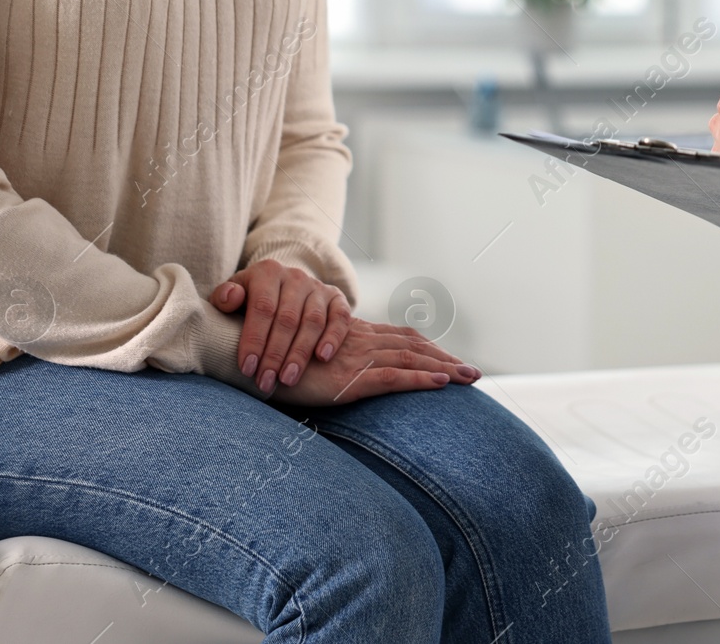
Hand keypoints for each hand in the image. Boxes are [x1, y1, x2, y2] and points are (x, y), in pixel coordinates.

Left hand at [210, 259, 353, 394]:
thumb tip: (231, 297)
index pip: (262, 307)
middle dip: (275, 354)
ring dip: (300, 353)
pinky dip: (333, 338)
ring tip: (288, 379)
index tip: (247, 368)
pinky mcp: (337, 298)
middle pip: (287, 318)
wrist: (280, 287)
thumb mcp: (233, 295)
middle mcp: (295, 277)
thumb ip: (225, 297)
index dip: (254, 339)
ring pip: (313, 321)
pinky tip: (322, 358)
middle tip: (266, 382)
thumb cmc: (250, 299)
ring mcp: (318, 287)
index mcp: (267, 272)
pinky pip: (340, 318)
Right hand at [269, 319, 482, 406]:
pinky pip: (392, 376)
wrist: (245, 354)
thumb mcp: (306, 360)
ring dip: (444, 367)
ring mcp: (354, 358)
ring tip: (469, 377)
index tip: (452, 360)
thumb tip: (336, 373)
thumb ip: (326, 360)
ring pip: (411, 358)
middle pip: (414, 346)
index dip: (428, 349)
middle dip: (446, 358)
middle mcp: (359, 341)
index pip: (400, 338)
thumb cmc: (270, 360)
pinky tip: (442, 383)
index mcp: (352, 336)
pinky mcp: (347, 378)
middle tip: (473, 372)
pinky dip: (420, 378)